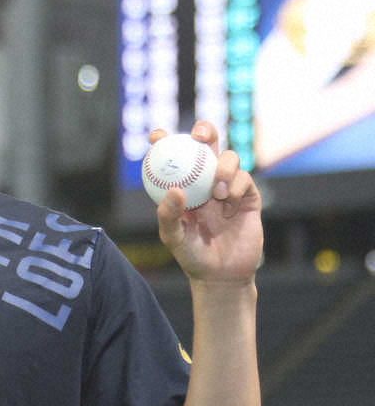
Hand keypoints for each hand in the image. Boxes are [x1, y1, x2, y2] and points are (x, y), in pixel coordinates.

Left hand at [151, 122, 263, 283]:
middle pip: (207, 145)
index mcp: (183, 186)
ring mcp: (228, 187)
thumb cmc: (191, 257)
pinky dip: (236, 188)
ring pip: (230, 158)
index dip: (165, 140)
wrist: (222, 275)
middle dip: (205, 131)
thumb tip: (175, 189)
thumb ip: (169, 215)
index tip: (156, 135)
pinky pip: (245, 179)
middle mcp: (205, 182)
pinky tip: (229, 207)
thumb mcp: (173, 238)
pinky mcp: (248, 197)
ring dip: (224, 168)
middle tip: (199, 135)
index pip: (173, 157)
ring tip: (217, 192)